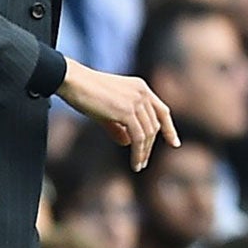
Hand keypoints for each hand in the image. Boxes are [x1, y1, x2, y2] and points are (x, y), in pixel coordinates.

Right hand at [56, 58, 180, 170]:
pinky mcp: (128, 111)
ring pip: (148, 134)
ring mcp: (137, 101)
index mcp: (141, 88)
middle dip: (150, 146)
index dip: (169, 128)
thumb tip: (127, 143)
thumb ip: (118, 126)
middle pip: (154, 125)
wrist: (72, 81)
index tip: (175, 143)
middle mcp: (143, 93)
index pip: (162, 111)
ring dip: (144, 152)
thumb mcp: (106, 111)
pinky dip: (138, 153)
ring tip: (139, 166)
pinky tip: (135, 163)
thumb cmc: (85, 94)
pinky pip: (139, 138)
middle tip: (144, 162)